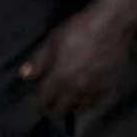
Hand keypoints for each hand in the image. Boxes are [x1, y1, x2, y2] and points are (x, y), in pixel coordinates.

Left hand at [24, 0, 136, 116]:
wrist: (111, 26)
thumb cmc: (78, 30)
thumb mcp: (52, 41)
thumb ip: (38, 61)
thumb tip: (25, 76)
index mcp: (59, 78)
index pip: (44, 101)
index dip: (37, 103)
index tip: (35, 101)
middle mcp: (76, 89)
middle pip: (61, 110)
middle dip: (52, 109)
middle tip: (48, 103)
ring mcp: (93, 90)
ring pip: (78, 109)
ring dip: (69, 107)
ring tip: (65, 100)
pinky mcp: (107, 87)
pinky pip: (93, 102)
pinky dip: (85, 102)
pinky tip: (82, 96)